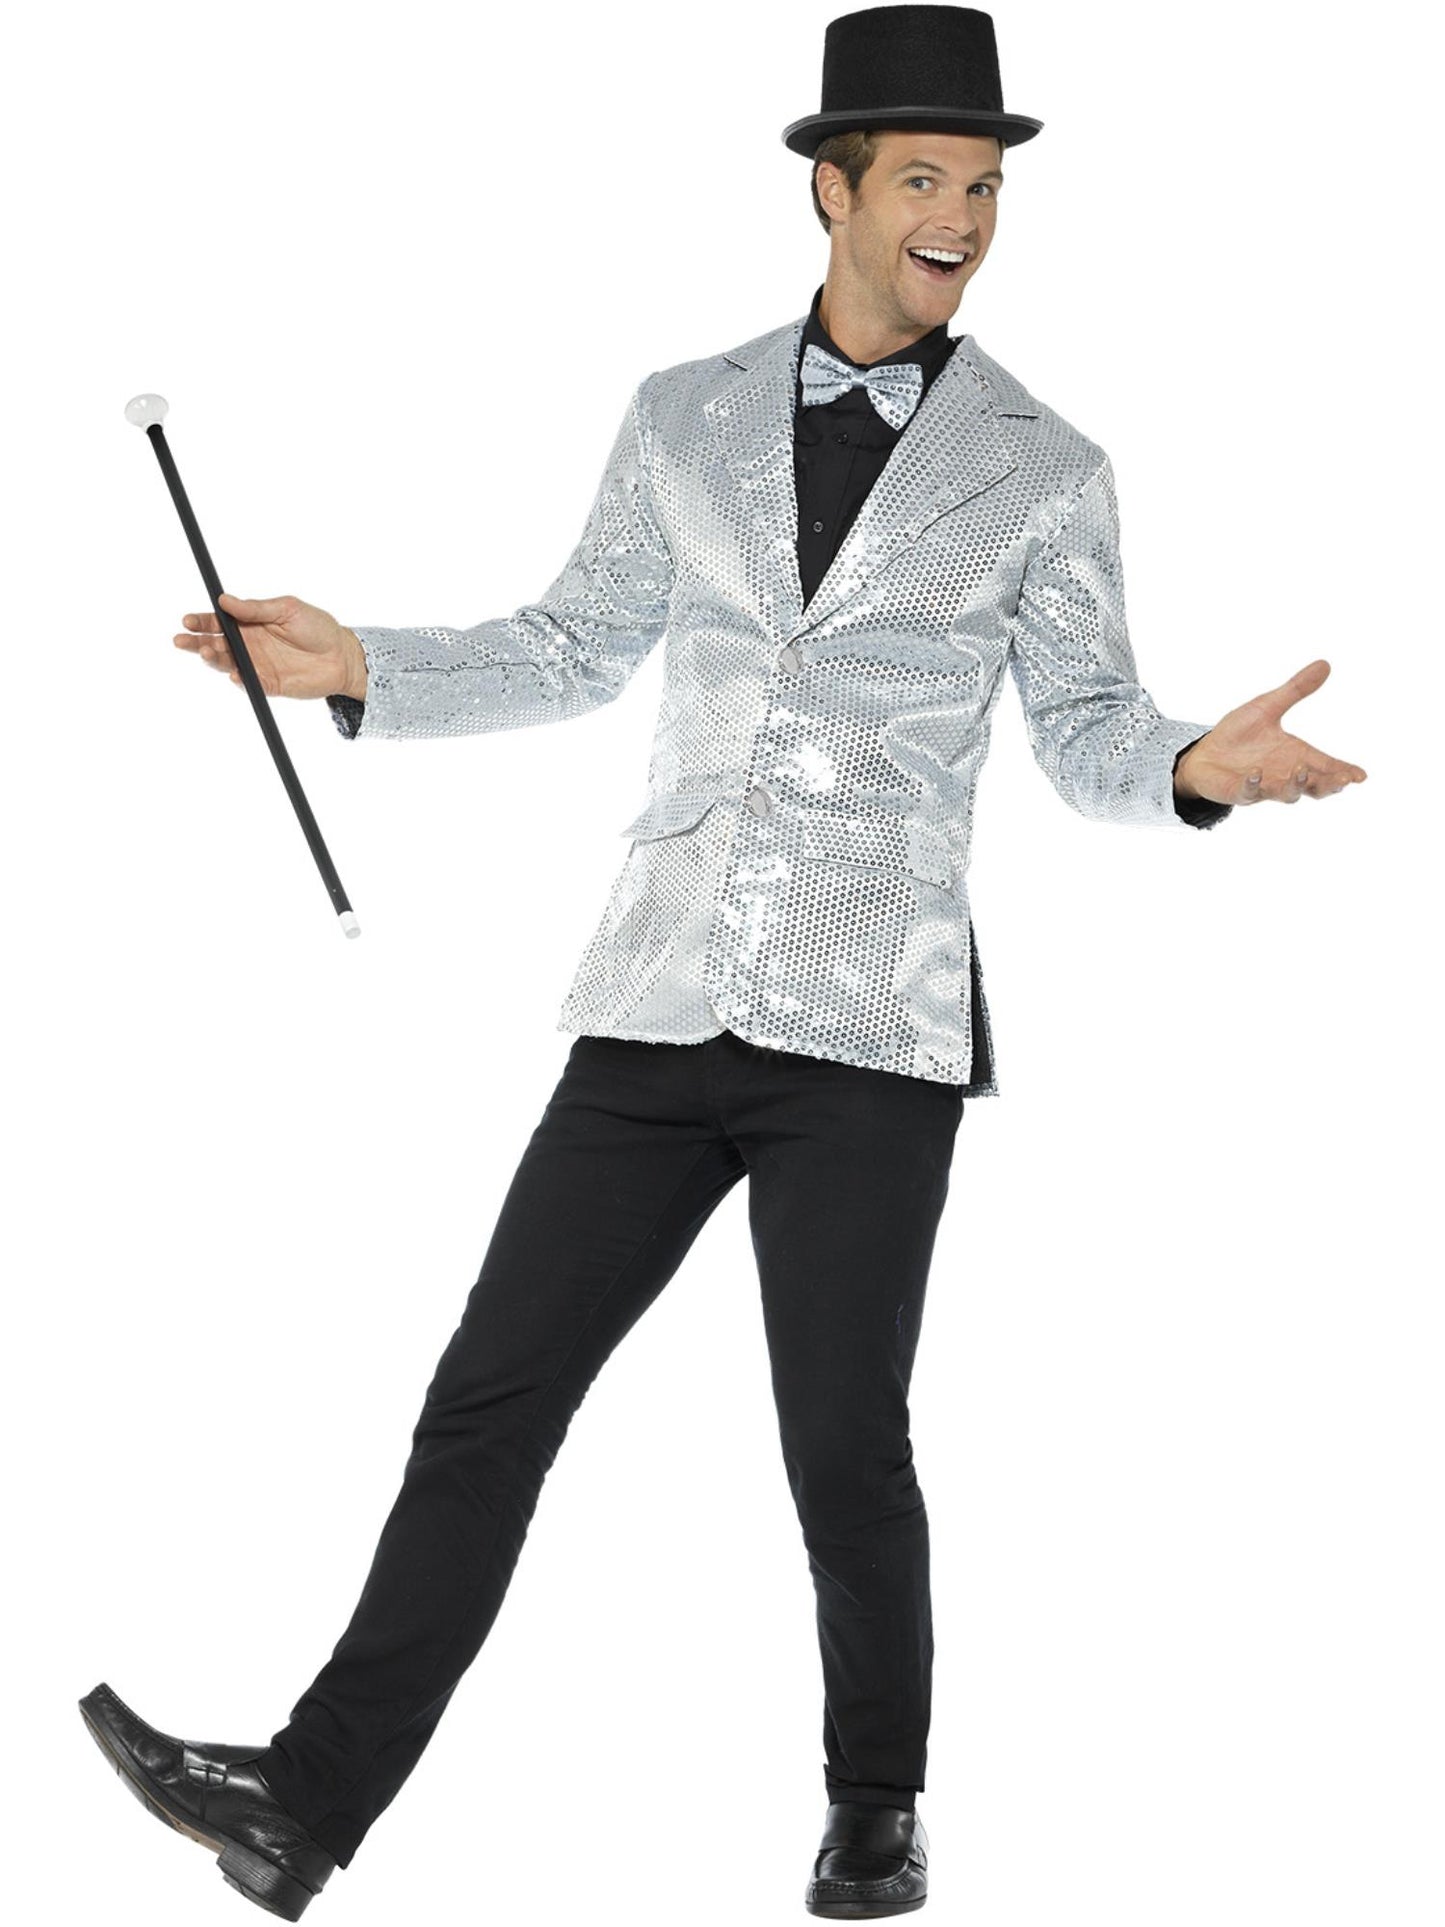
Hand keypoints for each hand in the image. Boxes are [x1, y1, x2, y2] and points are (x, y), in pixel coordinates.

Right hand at [173, 593, 366, 700]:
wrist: (342, 655)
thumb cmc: (317, 627)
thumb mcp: (287, 608)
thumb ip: (256, 608)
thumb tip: (224, 600)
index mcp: (250, 623)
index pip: (218, 623)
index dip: (201, 622)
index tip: (188, 621)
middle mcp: (249, 645)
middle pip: (215, 644)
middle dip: (196, 643)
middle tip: (182, 641)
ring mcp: (257, 665)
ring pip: (227, 664)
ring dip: (214, 660)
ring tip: (208, 653)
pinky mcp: (268, 684)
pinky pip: (248, 683)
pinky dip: (239, 680)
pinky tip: (234, 674)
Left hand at [1173, 660, 1365, 805]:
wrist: (1204, 752)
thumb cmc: (1239, 734)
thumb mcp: (1268, 706)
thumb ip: (1296, 690)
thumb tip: (1324, 664)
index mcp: (1297, 756)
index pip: (1327, 767)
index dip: (1344, 772)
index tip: (1361, 776)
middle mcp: (1284, 775)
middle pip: (1315, 788)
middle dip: (1329, 784)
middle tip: (1342, 780)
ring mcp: (1263, 786)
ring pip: (1287, 794)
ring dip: (1295, 785)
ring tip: (1301, 771)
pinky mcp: (1239, 791)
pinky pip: (1249, 792)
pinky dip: (1254, 784)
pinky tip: (1256, 772)